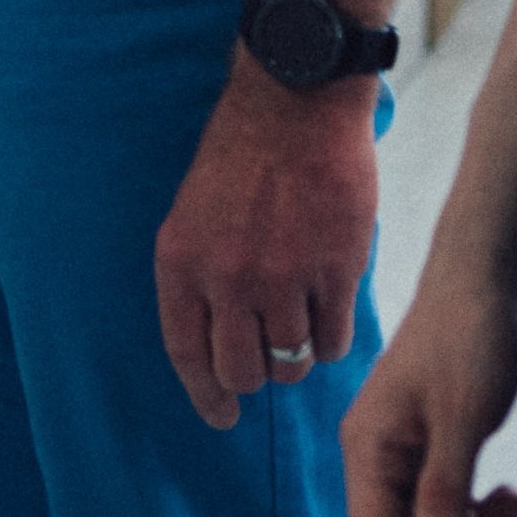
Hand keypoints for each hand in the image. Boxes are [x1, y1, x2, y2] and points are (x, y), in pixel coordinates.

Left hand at [153, 69, 378, 428]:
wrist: (295, 100)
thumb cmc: (242, 153)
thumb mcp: (193, 212)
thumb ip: (201, 277)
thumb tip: (218, 345)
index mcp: (181, 261)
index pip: (187, 354)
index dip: (204, 395)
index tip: (221, 416)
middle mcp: (227, 277)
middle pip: (242, 371)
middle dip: (255, 375)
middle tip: (267, 361)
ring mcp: (283, 276)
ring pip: (291, 359)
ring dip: (297, 352)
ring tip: (301, 318)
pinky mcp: (335, 270)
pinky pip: (333, 340)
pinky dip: (331, 336)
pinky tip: (329, 306)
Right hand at [344, 264, 516, 516]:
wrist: (485, 276)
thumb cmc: (469, 338)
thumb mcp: (462, 421)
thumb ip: (442, 493)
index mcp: (368, 445)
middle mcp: (376, 449)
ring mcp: (403, 443)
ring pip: (427, 516)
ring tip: (515, 507)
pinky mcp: (430, 435)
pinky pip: (445, 493)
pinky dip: (477, 504)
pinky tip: (511, 494)